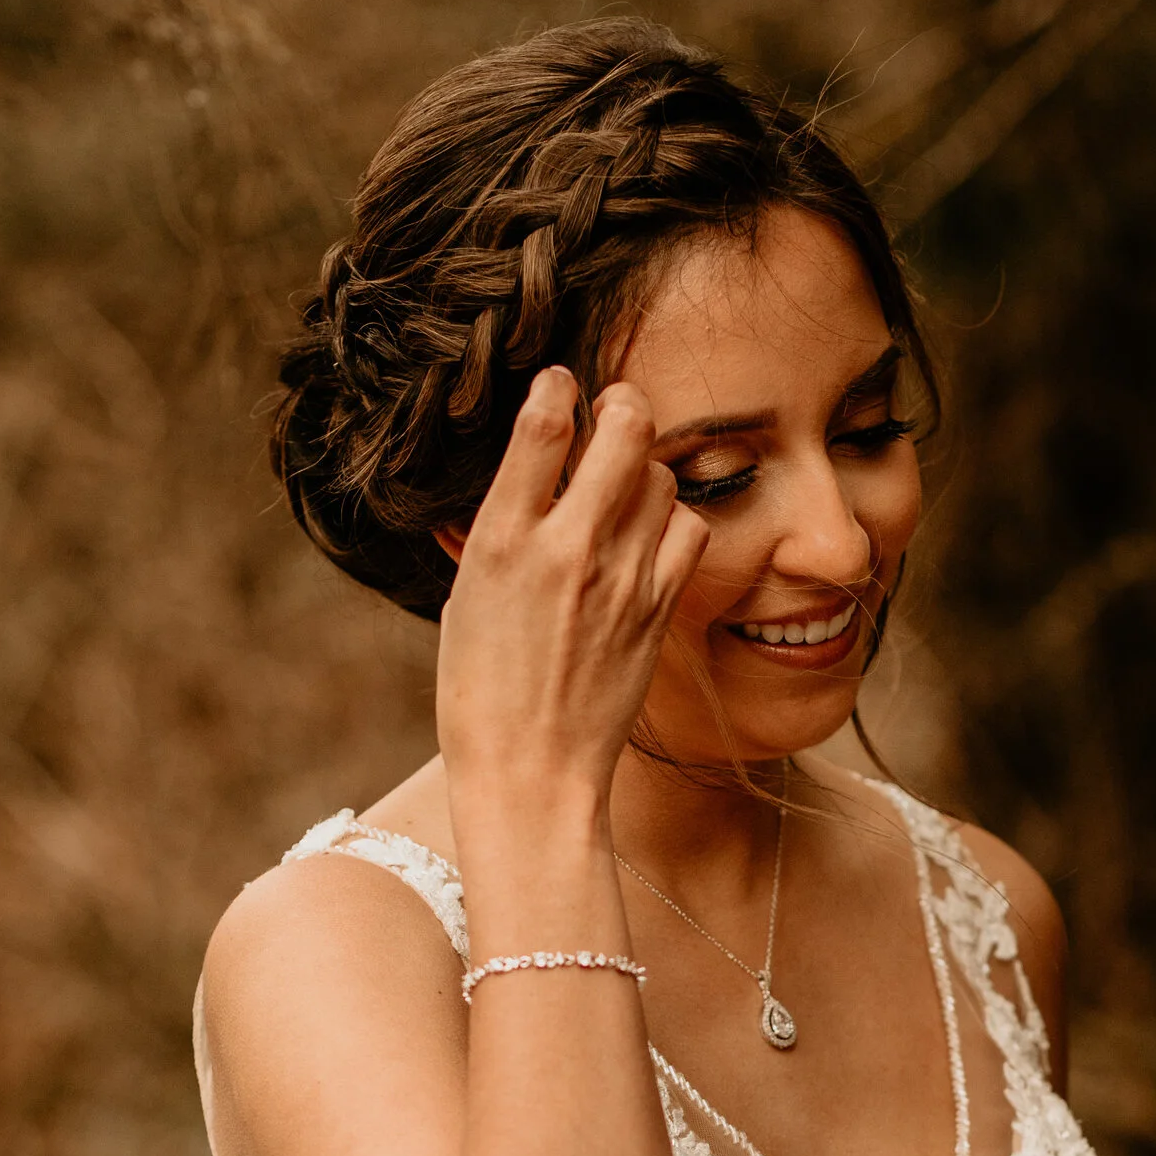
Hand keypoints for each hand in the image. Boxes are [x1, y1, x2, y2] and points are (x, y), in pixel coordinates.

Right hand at [436, 369, 709, 831]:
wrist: (533, 773)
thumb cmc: (482, 693)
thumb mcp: (466, 603)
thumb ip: (493, 537)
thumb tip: (507, 487)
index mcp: (501, 542)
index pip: (541, 427)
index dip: (556, 388)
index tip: (559, 383)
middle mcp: (567, 549)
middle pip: (624, 430)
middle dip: (623, 404)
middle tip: (614, 409)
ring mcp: (621, 579)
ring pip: (663, 476)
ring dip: (647, 467)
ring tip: (627, 483)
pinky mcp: (659, 609)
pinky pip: (689, 531)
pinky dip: (675, 521)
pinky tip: (653, 536)